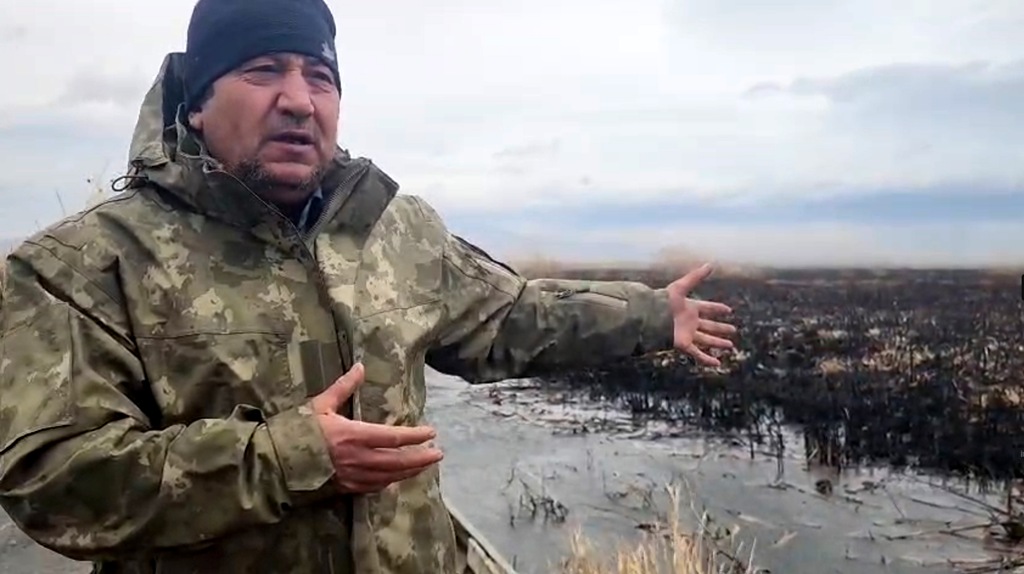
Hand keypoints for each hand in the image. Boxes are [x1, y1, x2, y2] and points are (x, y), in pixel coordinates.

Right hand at [309, 363, 442, 493]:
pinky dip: (389, 481)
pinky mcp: (345, 488)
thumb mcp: (320, 404)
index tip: (431, 432)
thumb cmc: (297, 430)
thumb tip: (360, 366)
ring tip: (425, 465)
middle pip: (398, 461)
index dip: (415, 436)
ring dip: (410, 471)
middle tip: (438, 454)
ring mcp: (353, 476)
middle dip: (421, 458)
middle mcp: (358, 458)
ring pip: (389, 476)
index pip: (393, 437)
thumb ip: (343, 387)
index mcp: (353, 435)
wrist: (275, 463)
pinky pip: (374, 487)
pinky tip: (397, 477)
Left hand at [666, 263, 736, 366]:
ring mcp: (687, 334)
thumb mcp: (681, 286)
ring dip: (718, 343)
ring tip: (731, 346)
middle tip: (733, 330)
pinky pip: (698, 353)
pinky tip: (718, 363)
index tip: (728, 310)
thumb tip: (710, 264)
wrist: (650, 316)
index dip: (717, 308)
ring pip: (706, 340)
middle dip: (720, 328)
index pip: (706, 308)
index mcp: (689, 307)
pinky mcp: (684, 345)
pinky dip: (707, 359)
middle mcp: (690, 322)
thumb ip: (696, 276)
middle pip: (708, 326)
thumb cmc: (663, 301)